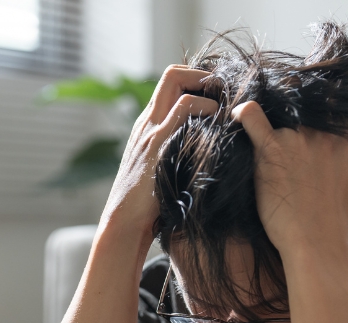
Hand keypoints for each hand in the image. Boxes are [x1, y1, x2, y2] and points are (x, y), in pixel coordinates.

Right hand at [100, 66, 217, 236]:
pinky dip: (204, 107)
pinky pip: (182, 109)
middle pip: (171, 75)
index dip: (195, 81)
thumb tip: (206, 153)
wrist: (124, 222)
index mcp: (147, 127)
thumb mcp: (163, 171)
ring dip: (205, 88)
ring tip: (223, 106)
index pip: (169, 84)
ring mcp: (150, 130)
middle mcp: (147, 122)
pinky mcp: (157, 143)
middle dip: (201, 76)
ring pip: (175, 83)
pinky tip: (216, 122)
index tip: (216, 96)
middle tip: (223, 93)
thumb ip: (177, 155)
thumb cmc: (147, 204)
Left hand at [231, 101, 347, 253]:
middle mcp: (323, 132)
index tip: (326, 113)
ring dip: (275, 118)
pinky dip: (245, 113)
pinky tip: (240, 113)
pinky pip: (252, 119)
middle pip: (310, 104)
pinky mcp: (269, 150)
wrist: (317, 242)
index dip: (336, 104)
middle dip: (302, 110)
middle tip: (293, 128)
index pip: (346, 103)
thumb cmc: (345, 225)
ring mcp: (295, 138)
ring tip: (268, 129)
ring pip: (281, 111)